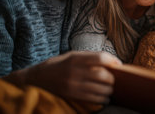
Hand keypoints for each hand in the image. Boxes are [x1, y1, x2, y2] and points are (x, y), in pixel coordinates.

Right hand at [5, 51, 121, 102]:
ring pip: (100, 89)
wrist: (36, 78)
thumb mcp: (72, 55)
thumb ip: (90, 57)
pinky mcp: (71, 95)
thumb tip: (112, 62)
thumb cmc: (59, 64)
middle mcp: (75, 71)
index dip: (113, 61)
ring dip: (109, 90)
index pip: (101, 58)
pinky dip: (102, 99)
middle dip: (112, 79)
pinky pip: (93, 99)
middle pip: (103, 75)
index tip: (118, 65)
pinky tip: (104, 97)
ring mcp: (73, 85)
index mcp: (76, 58)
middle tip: (114, 80)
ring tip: (110, 89)